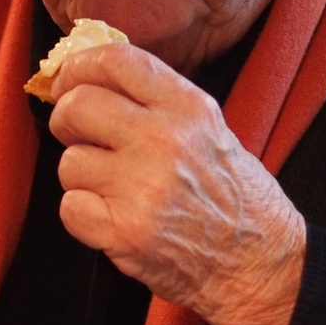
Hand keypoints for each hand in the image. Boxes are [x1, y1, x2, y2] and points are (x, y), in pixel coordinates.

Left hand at [47, 42, 305, 324]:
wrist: (258, 264)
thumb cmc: (235, 197)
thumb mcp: (211, 129)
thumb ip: (158, 101)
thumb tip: (93, 79)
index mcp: (189, 108)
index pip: (116, 60)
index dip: (79, 66)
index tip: (69, 81)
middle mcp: (165, 141)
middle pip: (78, 105)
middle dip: (67, 120)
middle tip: (79, 136)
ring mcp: (143, 188)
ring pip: (69, 161)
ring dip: (81, 176)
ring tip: (113, 187)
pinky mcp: (126, 232)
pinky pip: (70, 207)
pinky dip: (82, 214)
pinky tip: (111, 216)